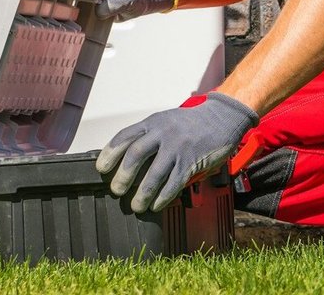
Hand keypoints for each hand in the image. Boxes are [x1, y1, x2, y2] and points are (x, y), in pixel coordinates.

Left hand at [95, 92, 257, 212]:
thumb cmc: (190, 123)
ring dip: (142, 193)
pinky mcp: (192, 161)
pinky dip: (163, 197)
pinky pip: (174, 183)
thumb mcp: (165, 121)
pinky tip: (155, 205)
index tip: (101, 168)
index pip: (125, 136)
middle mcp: (163, 133)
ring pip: (155, 173)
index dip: (110, 153)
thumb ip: (148, 137)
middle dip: (123, 176)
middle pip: (136, 155)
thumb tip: (126, 161)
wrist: (221, 118)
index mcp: (153, 123)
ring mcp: (178, 147)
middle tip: (116, 190)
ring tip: (136, 206)